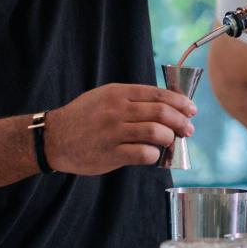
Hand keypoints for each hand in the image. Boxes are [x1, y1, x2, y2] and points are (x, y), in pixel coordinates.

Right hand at [44, 84, 195, 174]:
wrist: (55, 137)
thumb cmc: (83, 117)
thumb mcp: (104, 97)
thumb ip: (131, 100)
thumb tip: (166, 107)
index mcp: (117, 92)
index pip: (157, 93)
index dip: (179, 102)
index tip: (191, 109)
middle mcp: (116, 110)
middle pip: (161, 112)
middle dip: (181, 121)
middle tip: (188, 129)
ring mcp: (113, 132)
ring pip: (155, 133)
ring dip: (170, 138)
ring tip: (171, 141)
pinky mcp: (110, 154)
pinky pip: (143, 154)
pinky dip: (154, 154)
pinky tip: (153, 154)